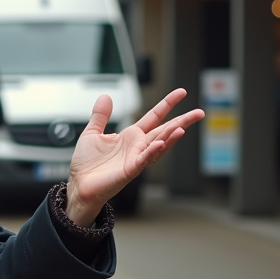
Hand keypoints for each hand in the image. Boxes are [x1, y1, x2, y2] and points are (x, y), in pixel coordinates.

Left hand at [66, 89, 203, 225]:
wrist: (79, 185)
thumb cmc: (87, 164)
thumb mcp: (92, 133)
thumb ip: (101, 115)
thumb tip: (105, 96)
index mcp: (131, 136)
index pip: (154, 116)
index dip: (168, 104)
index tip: (181, 93)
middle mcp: (137, 146)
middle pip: (164, 130)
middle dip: (182, 121)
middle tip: (200, 112)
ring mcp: (136, 159)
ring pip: (159, 145)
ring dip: (171, 137)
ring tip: (184, 126)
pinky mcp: (130, 171)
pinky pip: (144, 160)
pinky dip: (153, 152)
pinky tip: (160, 143)